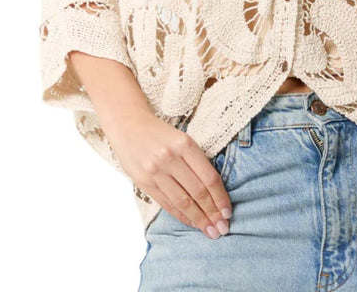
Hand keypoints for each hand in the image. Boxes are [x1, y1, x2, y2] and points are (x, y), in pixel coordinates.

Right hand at [103, 109, 232, 239]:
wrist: (129, 125)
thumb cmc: (161, 133)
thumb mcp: (182, 139)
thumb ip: (196, 161)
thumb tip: (215, 191)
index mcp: (185, 144)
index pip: (209, 177)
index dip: (220, 198)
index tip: (228, 212)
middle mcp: (170, 158)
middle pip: (197, 192)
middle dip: (212, 213)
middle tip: (223, 228)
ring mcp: (155, 171)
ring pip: (182, 201)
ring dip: (198, 219)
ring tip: (210, 231)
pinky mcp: (143, 182)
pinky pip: (166, 203)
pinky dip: (181, 215)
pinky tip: (191, 222)